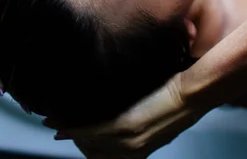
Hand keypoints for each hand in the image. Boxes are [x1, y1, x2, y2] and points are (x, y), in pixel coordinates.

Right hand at [45, 74, 209, 158]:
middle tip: (57, 126)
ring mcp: (128, 141)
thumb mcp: (157, 118)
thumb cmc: (178, 98)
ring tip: (54, 120)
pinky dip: (71, 126)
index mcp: (139, 150)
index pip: (103, 157)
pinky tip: (57, 120)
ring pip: (87, 141)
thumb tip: (117, 115)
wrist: (193, 93)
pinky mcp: (126, 126)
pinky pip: (90, 130)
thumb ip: (136, 122)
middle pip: (92, 151)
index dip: (83, 146)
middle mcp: (132, 151)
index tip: (66, 135)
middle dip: (72, 138)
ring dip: (68, 130)